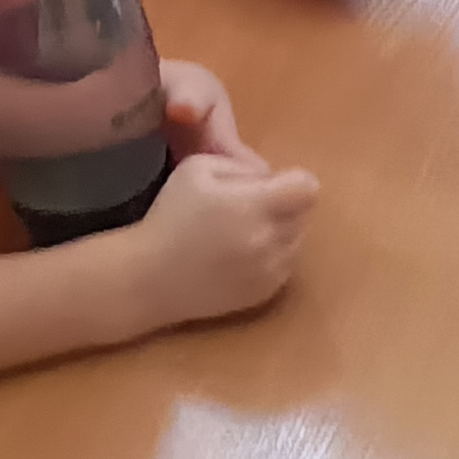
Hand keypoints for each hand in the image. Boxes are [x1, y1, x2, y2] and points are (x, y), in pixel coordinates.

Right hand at [113, 63, 316, 332]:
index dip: (293, 182)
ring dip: (279, 232)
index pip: (307, 188)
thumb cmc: (170, 216)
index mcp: (254, 205)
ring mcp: (271, 270)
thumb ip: (241, 165)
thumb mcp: (198, 168)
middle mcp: (269, 240)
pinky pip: (286, 266)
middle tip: (248, 209)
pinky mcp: (266, 293)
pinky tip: (239, 256)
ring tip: (241, 234)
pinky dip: (271, 258)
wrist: (150, 278)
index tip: (271, 186)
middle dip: (283, 205)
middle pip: (303, 213)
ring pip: (296, 240)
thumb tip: (270, 177)